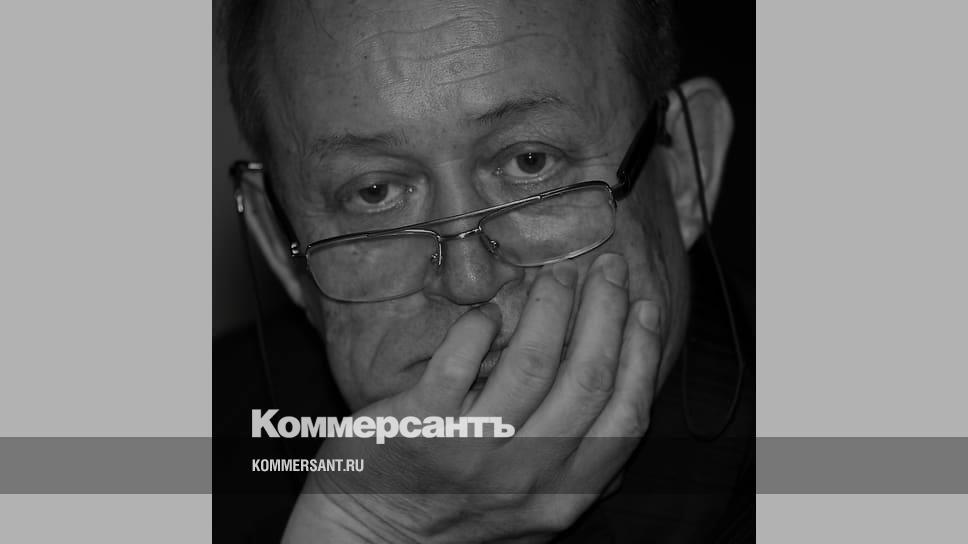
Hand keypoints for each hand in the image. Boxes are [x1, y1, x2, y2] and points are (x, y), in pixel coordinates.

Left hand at [283, 253, 662, 542]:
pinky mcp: (422, 427)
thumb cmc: (457, 515)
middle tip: (608, 267)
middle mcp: (527, 474)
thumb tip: (625, 408)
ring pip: (529, 363)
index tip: (645, 307)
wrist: (375, 541)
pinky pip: (458, 362)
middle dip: (605, 313)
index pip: (624, 417)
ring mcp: (474, 451)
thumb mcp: (534, 509)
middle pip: (585, 379)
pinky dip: (479, 328)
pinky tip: (488, 312)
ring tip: (557, 274)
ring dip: (550, 307)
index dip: (641, 354)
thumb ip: (578, 466)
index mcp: (564, 493)